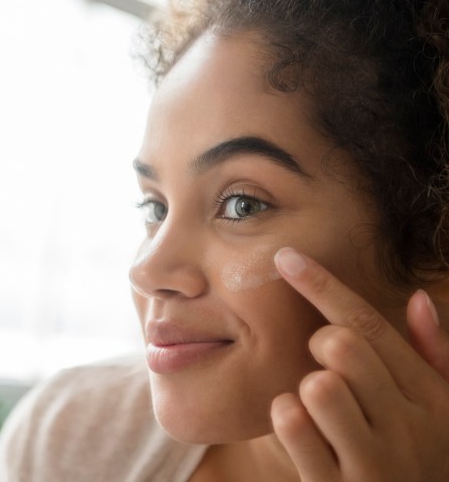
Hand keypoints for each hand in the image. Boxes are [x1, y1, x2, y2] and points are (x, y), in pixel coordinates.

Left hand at [269, 247, 448, 481]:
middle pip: (341, 344)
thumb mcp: (436, 413)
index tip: (286, 257)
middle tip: (324, 370)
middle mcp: (410, 428)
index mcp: (432, 399)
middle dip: (319, 345)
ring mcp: (375, 463)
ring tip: (319, 412)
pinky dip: (285, 416)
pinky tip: (301, 432)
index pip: (369, 325)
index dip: (322, 285)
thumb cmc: (411, 461)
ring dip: (304, 389)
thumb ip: (430, 356)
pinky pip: (292, 422)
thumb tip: (418, 297)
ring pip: (317, 382)